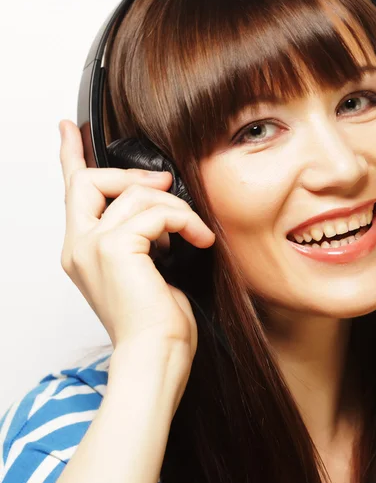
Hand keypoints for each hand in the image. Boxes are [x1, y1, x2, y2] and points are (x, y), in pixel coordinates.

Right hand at [58, 119, 214, 357]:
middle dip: (132, 175)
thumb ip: (144, 234)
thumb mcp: (149, 269)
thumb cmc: (157, 322)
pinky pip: (156, 212)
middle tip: (167, 184)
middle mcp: (78, 246)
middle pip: (92, 180)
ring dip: (175, 208)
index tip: (68, 128)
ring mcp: (91, 246)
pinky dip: (185, 221)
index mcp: (83, 251)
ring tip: (196, 233)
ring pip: (135, 194)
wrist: (157, 354)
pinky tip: (201, 240)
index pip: (73, 193)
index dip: (71, 156)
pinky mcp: (115, 249)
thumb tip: (160, 200)